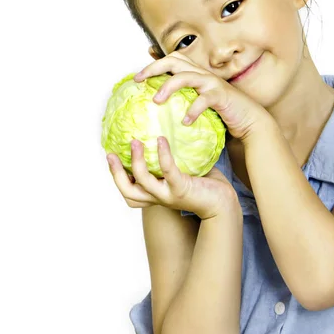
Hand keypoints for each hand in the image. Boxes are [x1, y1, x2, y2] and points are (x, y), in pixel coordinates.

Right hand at [107, 136, 237, 219]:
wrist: (223, 203)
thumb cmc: (204, 184)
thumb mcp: (182, 171)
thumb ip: (172, 157)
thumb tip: (162, 131)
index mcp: (156, 194)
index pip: (129, 191)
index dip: (116, 176)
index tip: (110, 156)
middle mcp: (158, 197)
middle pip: (128, 191)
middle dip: (116, 173)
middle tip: (110, 153)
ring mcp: (168, 195)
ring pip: (143, 182)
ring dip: (136, 161)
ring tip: (135, 142)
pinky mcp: (181, 190)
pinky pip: (167, 171)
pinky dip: (162, 155)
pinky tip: (161, 140)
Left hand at [133, 51, 276, 141]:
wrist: (250, 120)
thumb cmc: (224, 114)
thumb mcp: (201, 103)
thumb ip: (185, 100)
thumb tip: (160, 107)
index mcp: (197, 74)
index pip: (173, 59)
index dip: (154, 64)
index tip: (137, 77)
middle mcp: (203, 74)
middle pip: (175, 61)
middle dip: (154, 68)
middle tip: (139, 80)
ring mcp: (213, 83)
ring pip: (186, 76)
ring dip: (169, 86)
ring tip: (156, 100)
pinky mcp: (222, 96)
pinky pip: (204, 99)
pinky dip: (193, 109)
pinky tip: (185, 122)